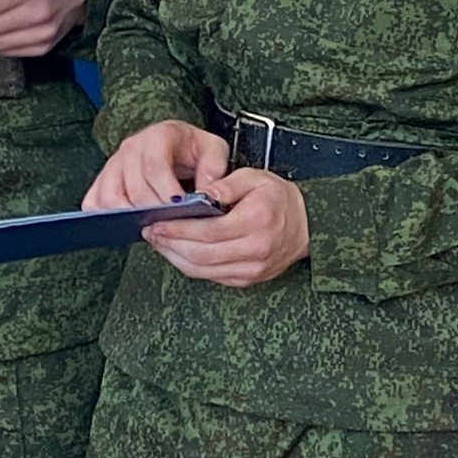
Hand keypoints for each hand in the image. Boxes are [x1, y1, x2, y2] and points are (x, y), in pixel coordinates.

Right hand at [84, 120, 227, 211]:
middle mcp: (130, 147)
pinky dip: (108, 217)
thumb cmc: (193, 149)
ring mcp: (112, 164)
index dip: (166, 190)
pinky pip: (95, 202)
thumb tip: (206, 194)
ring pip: (110, 197)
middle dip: (153, 211)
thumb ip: (214, 169)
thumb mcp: (214, 150)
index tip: (180, 208)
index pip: (154, 164)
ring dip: (130, 217)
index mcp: (158, 135)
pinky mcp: (101, 180)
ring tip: (153, 226)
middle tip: (171, 225)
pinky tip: (130, 224)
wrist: (176, 144)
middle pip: (133, 187)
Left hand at [142, 167, 308, 287]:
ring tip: (158, 241)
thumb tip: (203, 193)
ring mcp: (251, 269)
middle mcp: (255, 251)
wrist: (307, 227)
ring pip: (202, 269)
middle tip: (151, 231)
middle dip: (170, 243)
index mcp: (257, 222)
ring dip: (175, 257)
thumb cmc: (279, 200)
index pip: (208, 231)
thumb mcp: (256, 178)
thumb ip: (227, 183)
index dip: (179, 229)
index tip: (157, 221)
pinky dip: (189, 265)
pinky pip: (210, 276)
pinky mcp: (246, 279)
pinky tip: (176, 251)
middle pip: (201, 254)